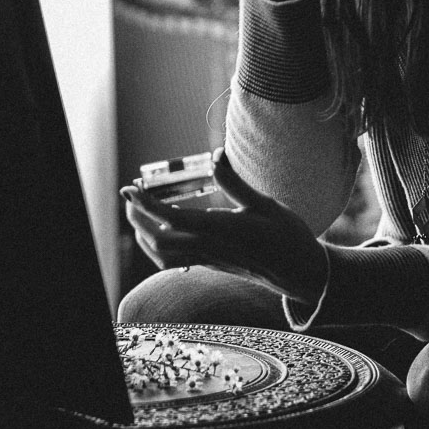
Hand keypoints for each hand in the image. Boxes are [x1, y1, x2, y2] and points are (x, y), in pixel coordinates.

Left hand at [120, 150, 326, 305]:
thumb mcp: (266, 204)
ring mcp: (208, 259)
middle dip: (137, 216)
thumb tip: (216, 156)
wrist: (298, 272)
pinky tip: (155, 231)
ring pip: (162, 253)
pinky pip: (172, 261)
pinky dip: (155, 247)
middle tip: (129, 193)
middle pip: (158, 238)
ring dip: (142, 231)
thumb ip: (236, 183)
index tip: (130, 188)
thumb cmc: (287, 236)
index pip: (173, 218)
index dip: (147, 205)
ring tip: (136, 209)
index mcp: (222, 231)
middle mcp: (210, 248)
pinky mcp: (209, 264)